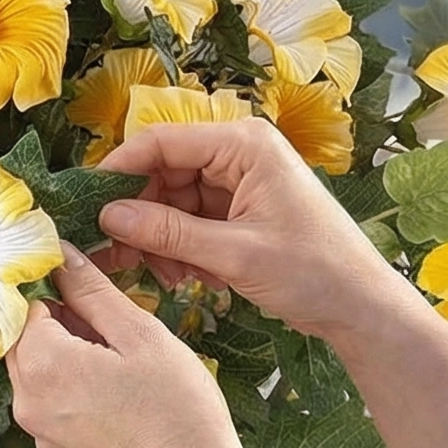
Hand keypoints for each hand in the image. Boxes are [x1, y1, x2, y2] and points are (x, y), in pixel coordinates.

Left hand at [8, 241, 238, 447]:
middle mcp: (26, 400)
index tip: (84, 287)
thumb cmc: (177, 409)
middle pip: (22, 340)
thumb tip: (60, 256)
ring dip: (64, 354)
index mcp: (43, 364)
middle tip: (108, 322)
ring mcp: (38, 431)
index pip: (24, 306)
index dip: (53, 289)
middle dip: (56, 322)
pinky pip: (49, 403)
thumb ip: (93, 293)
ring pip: (35, 372)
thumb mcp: (140, 335)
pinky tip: (113, 391)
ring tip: (117, 358)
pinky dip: (70, 387)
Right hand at [94, 117, 391, 343]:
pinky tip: (193, 278)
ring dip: (162, 241)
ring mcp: (239, 183)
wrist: (359, 305)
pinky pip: (191, 223)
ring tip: (172, 277)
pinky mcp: (239, 211)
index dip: (120, 171)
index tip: (88, 206)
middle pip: (163, 173)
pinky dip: (182, 250)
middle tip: (122, 259)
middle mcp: (239, 154)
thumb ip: (168, 233)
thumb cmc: (313, 271)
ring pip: (173, 203)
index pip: (162, 142)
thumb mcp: (234, 253)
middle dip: (142, 218)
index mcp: (244, 144)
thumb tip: (109, 216)